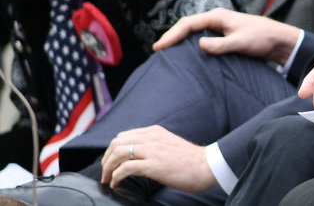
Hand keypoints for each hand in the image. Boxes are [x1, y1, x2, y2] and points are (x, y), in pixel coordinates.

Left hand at [100, 126, 215, 191]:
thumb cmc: (190, 159)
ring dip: (108, 169)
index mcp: (154, 131)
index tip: (111, 163)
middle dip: (106, 159)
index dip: (112, 150)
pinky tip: (117, 184)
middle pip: (116, 143)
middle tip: (106, 173)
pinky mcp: (153, 165)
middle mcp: (151, 137)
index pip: (123, 135)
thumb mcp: (169, 144)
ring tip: (108, 180)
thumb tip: (140, 156)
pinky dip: (116, 177)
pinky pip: (125, 168)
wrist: (206, 165)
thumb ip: (155, 145)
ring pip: (118, 153)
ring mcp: (152, 150)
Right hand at [153, 7, 301, 65]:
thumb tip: (200, 44)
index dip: (172, 35)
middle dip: (172, 37)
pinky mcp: (223, 37)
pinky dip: (191, 46)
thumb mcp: (241, 42)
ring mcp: (219, 28)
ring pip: (194, 33)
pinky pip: (202, 40)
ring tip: (166, 55)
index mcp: (217, 17)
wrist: (278, 40)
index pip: (188, 24)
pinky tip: (186, 57)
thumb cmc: (262, 38)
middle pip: (187, 27)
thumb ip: (221, 44)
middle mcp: (216, 20)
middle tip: (157, 52)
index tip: (159, 47)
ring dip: (181, 42)